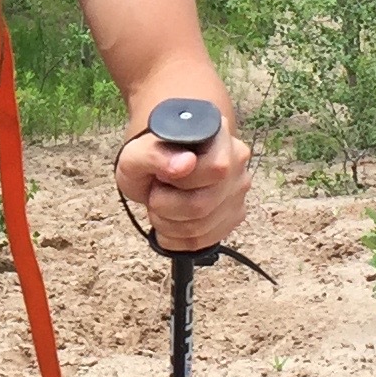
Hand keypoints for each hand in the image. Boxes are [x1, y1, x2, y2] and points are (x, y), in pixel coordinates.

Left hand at [116, 113, 251, 253]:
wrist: (157, 169)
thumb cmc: (150, 158)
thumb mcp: (136, 154)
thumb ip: (154, 154)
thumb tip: (186, 163)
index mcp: (218, 135)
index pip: (216, 168)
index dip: (181, 180)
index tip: (161, 175)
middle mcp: (238, 160)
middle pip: (203, 205)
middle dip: (166, 205)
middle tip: (156, 190)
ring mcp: (239, 190)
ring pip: (201, 228)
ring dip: (168, 223)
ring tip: (162, 203)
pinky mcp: (235, 216)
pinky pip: (203, 241)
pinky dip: (176, 237)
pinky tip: (170, 219)